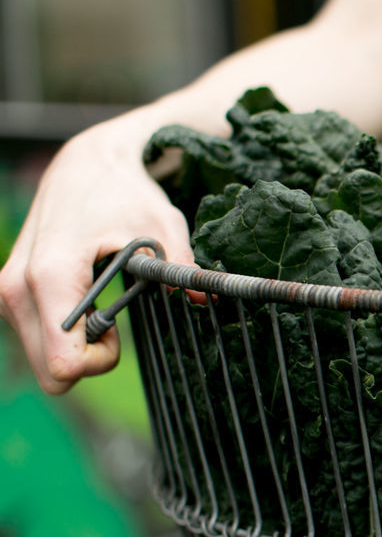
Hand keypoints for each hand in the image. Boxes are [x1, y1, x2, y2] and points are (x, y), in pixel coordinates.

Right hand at [0, 115, 194, 393]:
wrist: (85, 165)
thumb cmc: (125, 195)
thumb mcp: (161, 227)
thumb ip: (181, 268)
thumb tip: (207, 298)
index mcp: (52, 276)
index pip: (64, 362)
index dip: (102, 359)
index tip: (120, 327)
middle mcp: (17, 288)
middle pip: (51, 372)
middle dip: (90, 357)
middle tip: (113, 317)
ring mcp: (8, 292)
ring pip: (42, 359)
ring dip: (78, 343)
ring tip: (100, 299)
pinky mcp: (9, 293)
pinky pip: (38, 338)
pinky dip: (66, 330)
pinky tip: (84, 298)